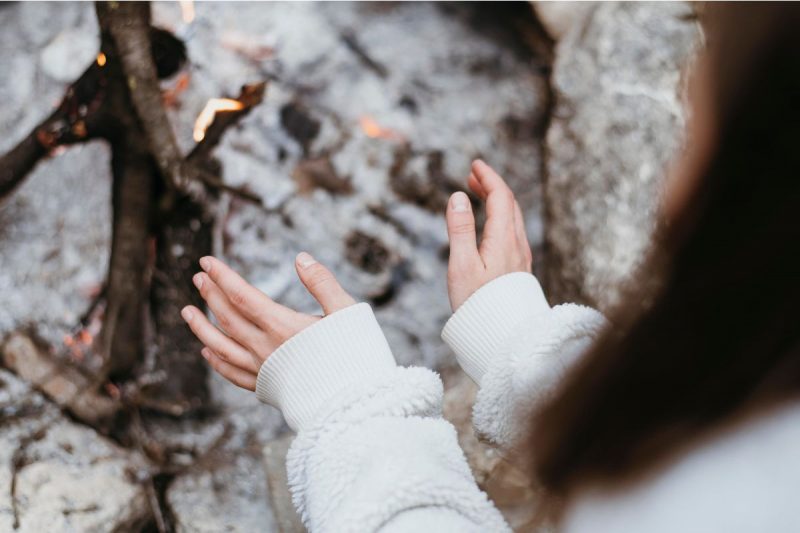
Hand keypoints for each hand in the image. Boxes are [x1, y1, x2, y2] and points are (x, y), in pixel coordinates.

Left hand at [181, 252, 355, 390]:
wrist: (357, 405)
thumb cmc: (357, 356)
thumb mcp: (347, 311)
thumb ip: (322, 283)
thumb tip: (301, 258)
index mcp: (283, 326)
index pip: (242, 295)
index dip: (223, 276)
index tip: (207, 261)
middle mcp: (266, 349)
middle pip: (229, 317)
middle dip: (211, 295)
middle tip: (198, 277)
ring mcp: (264, 371)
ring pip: (221, 347)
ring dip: (202, 328)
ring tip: (187, 312)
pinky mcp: (268, 389)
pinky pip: (232, 374)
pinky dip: (216, 361)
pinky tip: (207, 353)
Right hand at [446, 160, 532, 310]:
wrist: (501, 336)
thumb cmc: (477, 304)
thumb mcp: (461, 265)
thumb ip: (460, 229)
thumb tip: (459, 196)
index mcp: (504, 240)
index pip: (500, 197)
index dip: (489, 177)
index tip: (475, 164)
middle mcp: (517, 245)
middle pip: (509, 204)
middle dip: (492, 186)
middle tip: (472, 176)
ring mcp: (520, 257)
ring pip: (513, 218)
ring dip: (497, 201)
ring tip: (478, 194)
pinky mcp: (518, 269)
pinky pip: (512, 232)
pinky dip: (500, 217)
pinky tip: (488, 225)